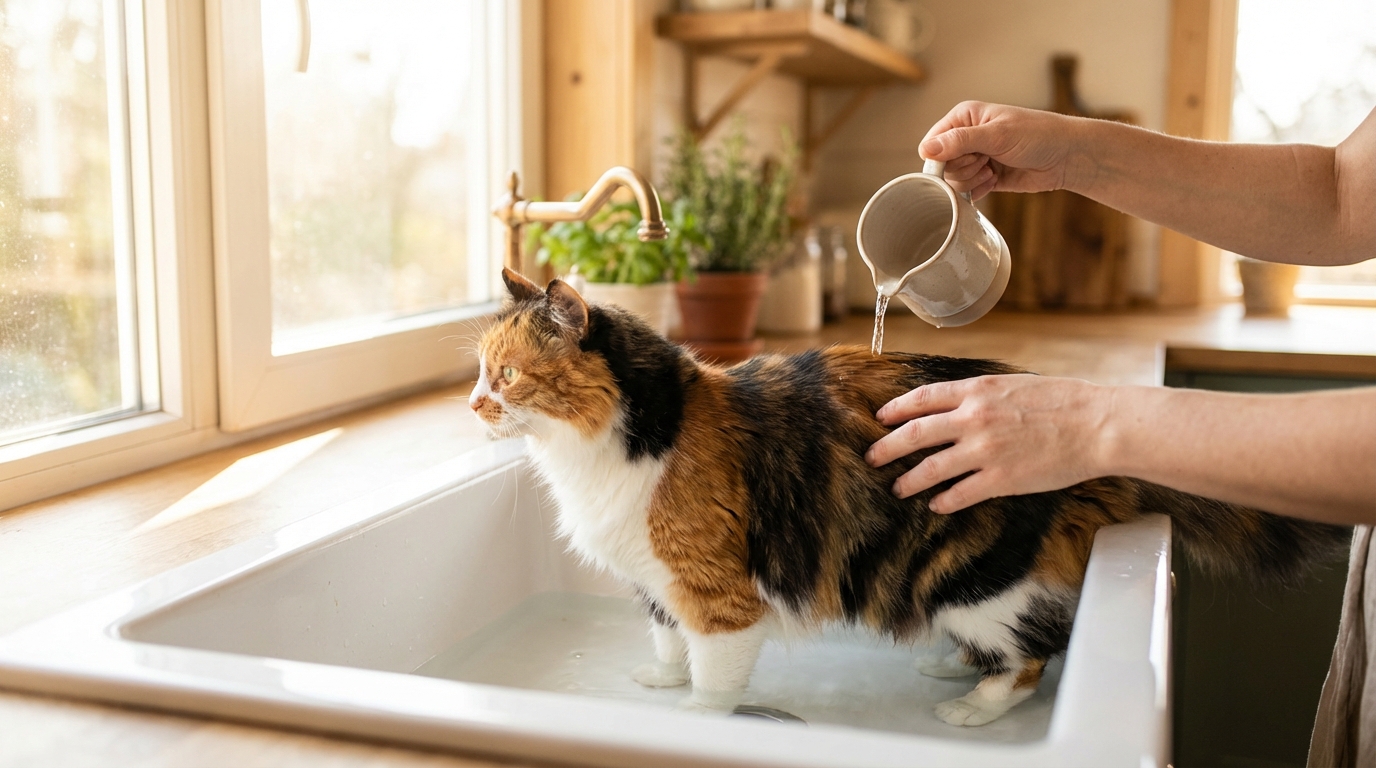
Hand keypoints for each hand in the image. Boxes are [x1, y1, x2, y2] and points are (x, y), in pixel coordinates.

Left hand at [865, 375, 1110, 512]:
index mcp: (977, 389)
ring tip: (898, 488)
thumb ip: (984, 394)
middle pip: (914, 434)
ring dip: (909, 480)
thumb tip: (961, 402)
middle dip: (887, 447)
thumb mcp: (1015, 384)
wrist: (1097, 425)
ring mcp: (984, 450)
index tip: (881, 417)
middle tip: (872, 457)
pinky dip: (943, 501)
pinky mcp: (1000, 479)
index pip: (922, 398)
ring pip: (930, 469)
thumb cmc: (1065, 401)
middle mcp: (973, 419)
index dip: (896, 409)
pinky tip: (936, 505)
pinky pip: (959, 494)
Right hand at [921, 102, 1087, 200]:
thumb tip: (925, 149)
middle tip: (986, 161)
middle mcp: (966, 137)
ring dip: (973, 181)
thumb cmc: (1038, 135)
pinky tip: (995, 181)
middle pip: (942, 166)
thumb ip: (959, 141)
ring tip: (994, 170)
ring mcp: (975, 158)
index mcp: (964, 118)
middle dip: (964, 169)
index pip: (932, 143)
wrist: (1066, 157)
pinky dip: (979, 191)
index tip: (969, 155)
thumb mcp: (997, 135)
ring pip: (953, 181)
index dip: (943, 157)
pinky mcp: (984, 177)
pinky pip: (967, 192)